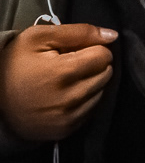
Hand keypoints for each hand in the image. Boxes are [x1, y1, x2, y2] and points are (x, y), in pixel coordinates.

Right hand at [0, 23, 115, 141]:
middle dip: (93, 66)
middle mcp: (70, 98)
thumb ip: (78, 32)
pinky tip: (65, 96)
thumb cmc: (13, 64)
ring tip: (66, 81)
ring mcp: (69, 117)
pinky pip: (92, 110)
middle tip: (70, 65)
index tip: (75, 52)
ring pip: (102, 92)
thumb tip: (112, 35)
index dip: (92, 49)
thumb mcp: (38, 38)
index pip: (104, 55)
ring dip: (91, 83)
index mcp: (63, 72)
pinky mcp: (67, 130)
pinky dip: (84, 101)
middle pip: (106, 74)